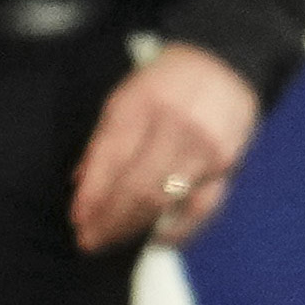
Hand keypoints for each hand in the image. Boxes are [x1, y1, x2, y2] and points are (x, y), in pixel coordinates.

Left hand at [69, 41, 260, 255]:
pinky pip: (200, 208)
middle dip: (108, 219)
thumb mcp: (126, 97)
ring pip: (163, 200)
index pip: (110, 159)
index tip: (79, 219)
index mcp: (140, 104)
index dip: (92, 194)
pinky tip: (158, 238)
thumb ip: (103, 142)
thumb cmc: (167, 83)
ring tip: (112, 241)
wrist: (223, 64)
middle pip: (135, 186)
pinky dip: (178, 229)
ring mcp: (202, 148)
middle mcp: (173, 127)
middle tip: (90, 240)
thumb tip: (82, 185)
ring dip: (134, 227)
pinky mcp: (226, 165)